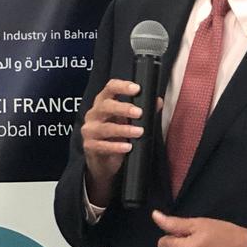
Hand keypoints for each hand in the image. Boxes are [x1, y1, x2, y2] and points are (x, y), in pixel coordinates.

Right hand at [80, 79, 145, 206]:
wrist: (103, 161)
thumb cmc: (116, 135)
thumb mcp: (129, 121)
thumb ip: (143, 110)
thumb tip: (158, 102)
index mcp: (103, 103)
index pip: (110, 88)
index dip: (122, 86)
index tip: (136, 88)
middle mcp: (94, 114)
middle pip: (105, 106)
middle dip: (123, 108)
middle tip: (139, 113)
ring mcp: (89, 130)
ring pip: (105, 127)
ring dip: (123, 129)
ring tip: (139, 132)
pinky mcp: (89, 146)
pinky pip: (102, 145)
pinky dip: (116, 146)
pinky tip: (128, 147)